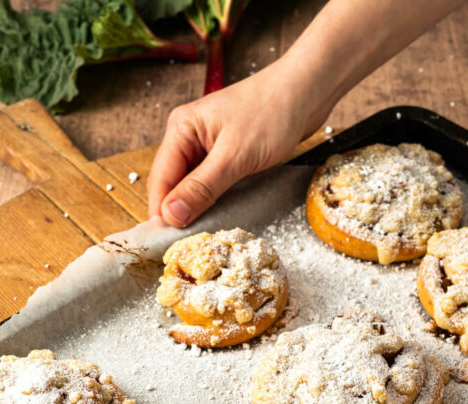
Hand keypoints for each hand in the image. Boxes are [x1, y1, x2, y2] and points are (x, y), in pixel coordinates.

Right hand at [148, 61, 328, 226]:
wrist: (307, 91)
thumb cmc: (272, 112)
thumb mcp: (235, 156)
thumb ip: (202, 187)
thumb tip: (171, 215)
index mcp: (181, 128)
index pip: (160, 179)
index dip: (161, 213)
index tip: (166, 244)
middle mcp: (189, 136)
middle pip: (173, 185)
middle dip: (177, 213)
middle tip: (186, 247)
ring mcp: (208, 146)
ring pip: (192, 187)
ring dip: (196, 209)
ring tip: (201, 237)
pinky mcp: (227, 154)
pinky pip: (211, 184)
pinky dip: (213, 201)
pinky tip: (218, 216)